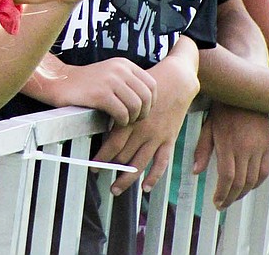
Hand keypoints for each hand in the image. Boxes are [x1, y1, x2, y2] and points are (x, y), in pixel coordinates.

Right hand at [47, 57, 155, 126]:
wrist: (59, 82)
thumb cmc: (86, 84)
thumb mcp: (111, 74)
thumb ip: (129, 82)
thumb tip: (150, 102)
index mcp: (124, 64)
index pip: (152, 84)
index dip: (151, 102)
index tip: (142, 111)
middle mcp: (119, 69)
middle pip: (146, 96)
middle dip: (143, 113)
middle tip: (133, 120)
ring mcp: (110, 80)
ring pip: (136, 106)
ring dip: (132, 119)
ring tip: (123, 122)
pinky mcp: (100, 93)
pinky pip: (122, 113)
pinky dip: (121, 122)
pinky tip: (113, 122)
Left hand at [95, 55, 198, 194]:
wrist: (176, 80)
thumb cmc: (147, 84)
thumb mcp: (128, 93)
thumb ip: (115, 109)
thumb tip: (96, 123)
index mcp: (131, 118)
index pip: (113, 144)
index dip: (102, 157)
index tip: (93, 165)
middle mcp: (143, 130)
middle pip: (124, 157)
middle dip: (110, 169)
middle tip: (99, 176)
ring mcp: (157, 136)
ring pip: (140, 164)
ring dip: (127, 179)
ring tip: (115, 188)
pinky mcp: (169, 139)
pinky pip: (162, 162)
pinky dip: (154, 177)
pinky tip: (145, 187)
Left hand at [193, 103, 268, 209]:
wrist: (244, 93)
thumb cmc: (222, 109)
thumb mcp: (207, 127)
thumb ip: (202, 151)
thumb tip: (196, 172)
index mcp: (228, 144)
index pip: (227, 177)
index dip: (222, 193)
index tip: (216, 202)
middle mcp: (245, 149)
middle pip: (240, 182)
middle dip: (231, 197)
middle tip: (222, 204)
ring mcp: (259, 148)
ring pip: (253, 179)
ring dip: (243, 193)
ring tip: (233, 197)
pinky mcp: (268, 146)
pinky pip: (265, 171)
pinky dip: (257, 183)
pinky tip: (248, 187)